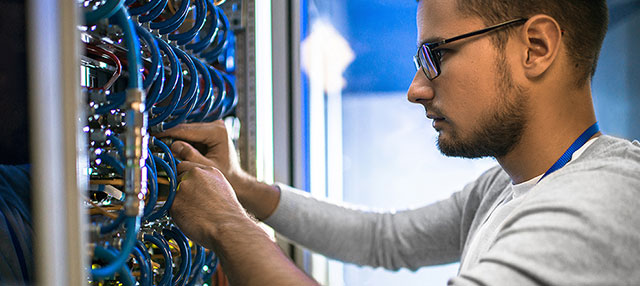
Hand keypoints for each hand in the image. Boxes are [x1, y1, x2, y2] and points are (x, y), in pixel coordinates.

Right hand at [157, 121, 280, 219]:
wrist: (236, 179)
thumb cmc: (227, 175)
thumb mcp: (206, 167)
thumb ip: (190, 157)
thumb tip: (173, 146)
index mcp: (218, 131)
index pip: (188, 130)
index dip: (169, 133)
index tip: (155, 137)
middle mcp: (216, 126)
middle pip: (186, 129)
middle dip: (170, 137)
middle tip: (153, 143)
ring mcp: (213, 128)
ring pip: (186, 131)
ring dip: (174, 139)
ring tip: (159, 147)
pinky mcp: (208, 133)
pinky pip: (190, 136)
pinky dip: (181, 142)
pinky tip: (171, 149)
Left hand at [170, 160, 251, 248]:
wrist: (227, 227)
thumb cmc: (228, 214)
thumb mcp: (222, 189)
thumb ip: (207, 183)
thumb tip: (197, 188)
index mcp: (209, 170)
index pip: (186, 166)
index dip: (184, 177)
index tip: (187, 187)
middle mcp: (195, 174)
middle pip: (177, 177)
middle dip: (179, 188)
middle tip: (190, 202)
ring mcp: (183, 187)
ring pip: (172, 192)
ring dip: (178, 201)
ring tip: (193, 212)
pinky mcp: (175, 201)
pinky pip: (169, 207)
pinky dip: (176, 214)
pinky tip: (190, 219)